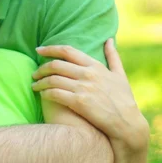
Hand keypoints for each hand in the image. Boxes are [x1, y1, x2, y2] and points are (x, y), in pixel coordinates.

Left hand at [33, 39, 148, 151]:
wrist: (127, 123)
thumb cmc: (124, 100)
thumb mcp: (120, 74)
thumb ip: (112, 56)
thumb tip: (109, 39)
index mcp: (95, 65)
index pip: (67, 51)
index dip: (50, 49)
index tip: (38, 50)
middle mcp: (88, 74)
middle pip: (56, 65)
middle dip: (41, 68)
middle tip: (34, 73)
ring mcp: (83, 88)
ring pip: (53, 80)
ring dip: (40, 82)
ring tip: (34, 86)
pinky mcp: (79, 102)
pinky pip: (55, 94)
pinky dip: (46, 93)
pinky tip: (42, 95)